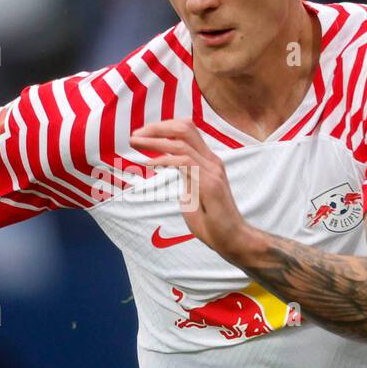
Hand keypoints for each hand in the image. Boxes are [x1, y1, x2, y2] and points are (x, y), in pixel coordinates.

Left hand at [129, 119, 259, 260]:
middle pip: (184, 128)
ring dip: (154, 141)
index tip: (141, 135)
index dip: (163, 128)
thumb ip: (185, 180)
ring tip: (135, 143)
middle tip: (135, 134)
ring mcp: (212, 170)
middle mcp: (211, 161)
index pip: (186, 131)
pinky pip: (184, 162)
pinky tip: (148, 164)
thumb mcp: (192, 195)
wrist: (231, 240)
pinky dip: (163, 160)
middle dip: (157, 127)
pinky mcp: (210, 183)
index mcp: (207, 161)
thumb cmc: (211, 222)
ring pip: (181, 142)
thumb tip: (174, 172)